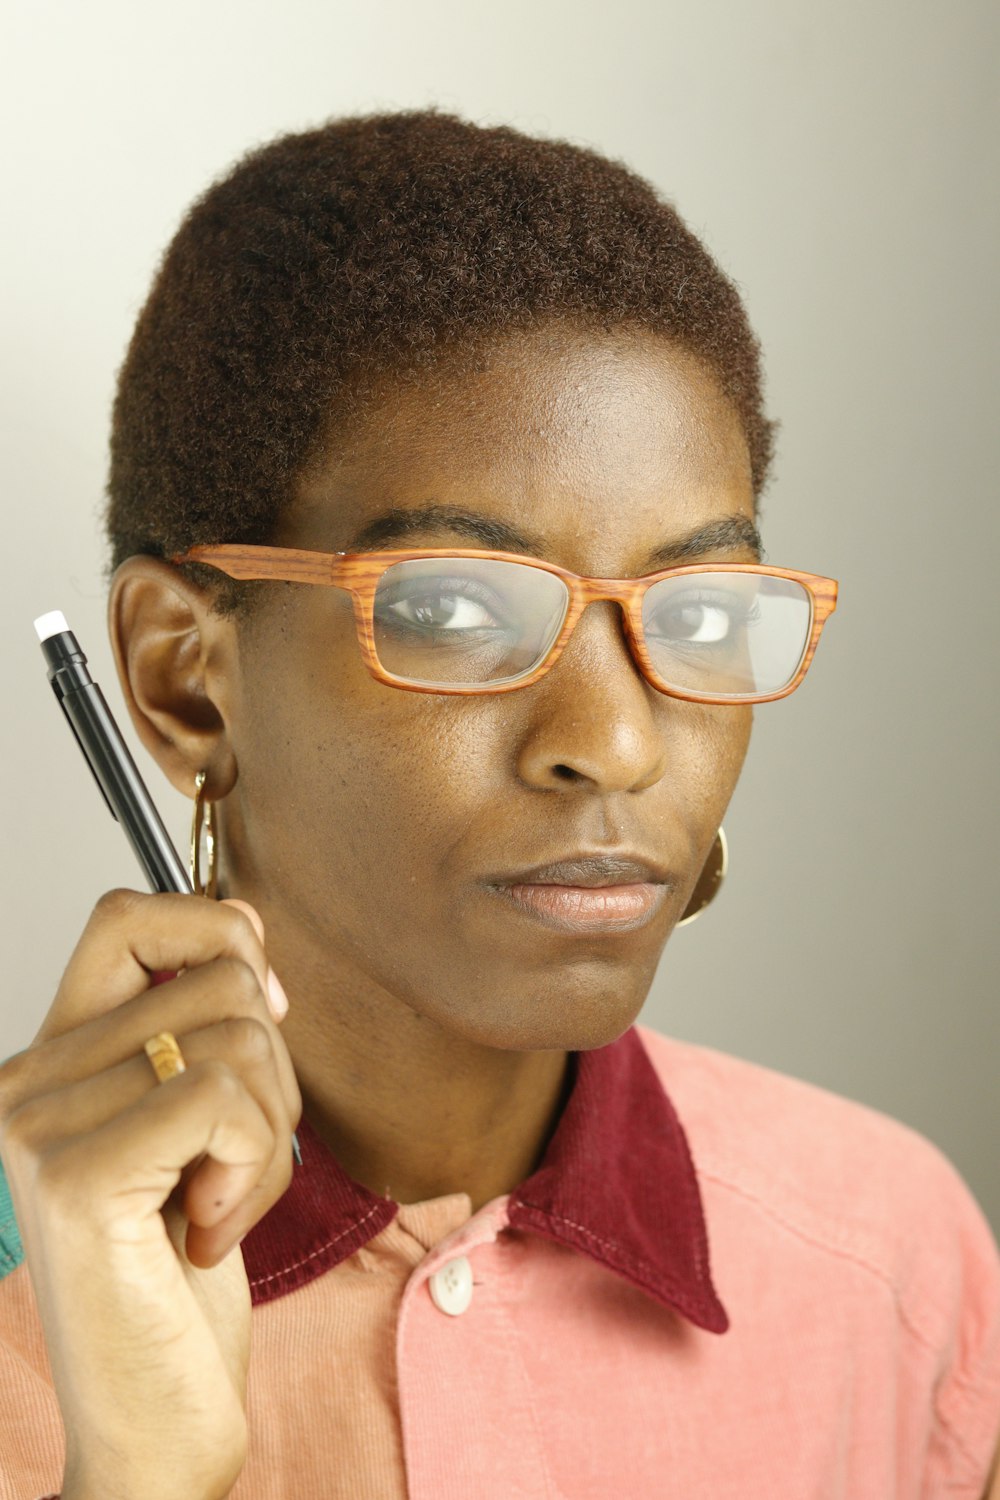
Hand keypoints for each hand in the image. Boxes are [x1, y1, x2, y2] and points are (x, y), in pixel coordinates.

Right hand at [0, 890, 300, 1499]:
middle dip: (275, 1070)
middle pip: (219, 978)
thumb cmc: (178, 1277)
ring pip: (238, 1038)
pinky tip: (208, 1230)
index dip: (214, 930)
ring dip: (271, 1132)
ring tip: (221, 1202)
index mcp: (54, 1059)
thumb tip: (247, 924)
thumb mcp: (198, 1128)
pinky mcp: (79, 1178)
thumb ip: (203, 1026)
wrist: (151, 1421)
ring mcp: (41, 1126)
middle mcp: (27, 1082)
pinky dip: (255, 1165)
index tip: (262, 1010)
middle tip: (237, 1159)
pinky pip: (227, 1100)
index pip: (127, 914)